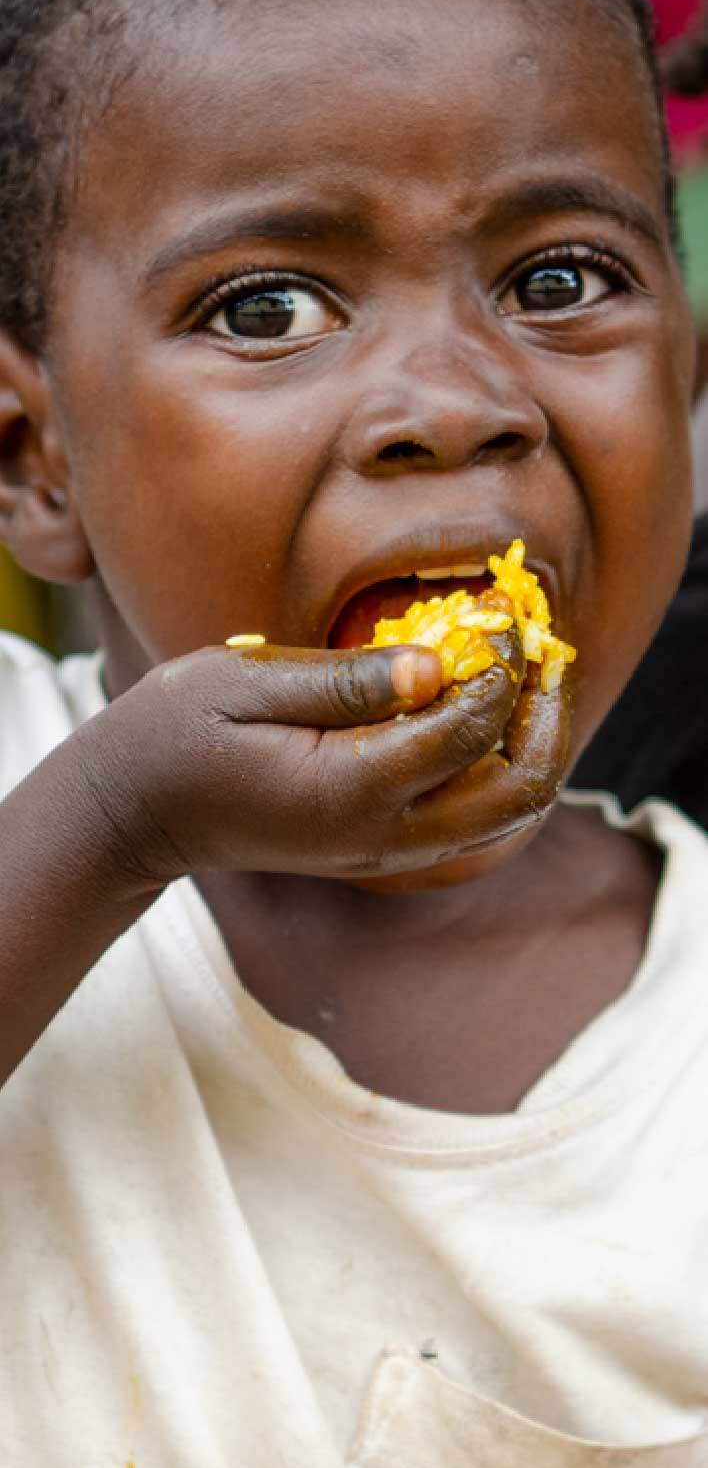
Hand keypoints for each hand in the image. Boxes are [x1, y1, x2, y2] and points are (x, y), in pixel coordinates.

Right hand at [81, 631, 570, 887]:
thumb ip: (344, 679)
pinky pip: (476, 818)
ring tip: (530, 677)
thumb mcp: (244, 683)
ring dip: (534, 746)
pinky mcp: (383, 848)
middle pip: (516, 795)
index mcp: (347, 791)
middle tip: (543, 654)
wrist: (135, 814)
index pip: (464, 733)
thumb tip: (437, 664)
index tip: (500, 616)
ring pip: (507, 816)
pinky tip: (492, 710)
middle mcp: (381, 836)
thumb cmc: (175, 733)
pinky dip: (503, 766)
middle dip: (546, 720)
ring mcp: (386, 851)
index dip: (498, 671)